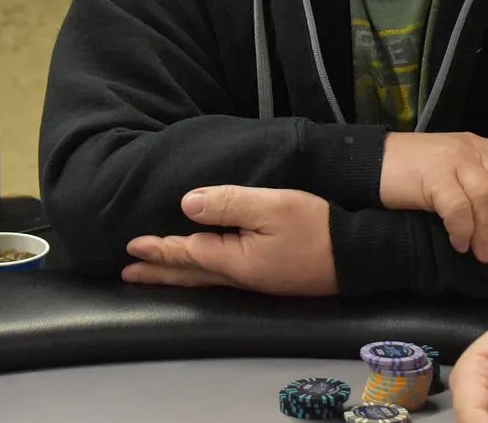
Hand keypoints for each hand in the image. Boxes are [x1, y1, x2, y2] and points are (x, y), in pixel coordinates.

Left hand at [123, 186, 337, 295]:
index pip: (188, 252)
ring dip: (176, 277)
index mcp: (235, 261)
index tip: (132, 246)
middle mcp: (240, 278)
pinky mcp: (269, 280)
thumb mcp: (272, 206)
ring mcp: (255, 283)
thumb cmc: (316, 228)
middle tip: (129, 273)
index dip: (160, 248)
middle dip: (159, 271)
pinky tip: (203, 274)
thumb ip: (229, 204)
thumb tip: (188, 204)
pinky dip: (200, 277)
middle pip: (190, 275)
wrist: (357, 255)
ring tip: (156, 276)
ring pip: (204, 281)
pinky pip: (221, 280)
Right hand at [379, 132, 487, 262]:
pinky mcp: (431, 177)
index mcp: (486, 148)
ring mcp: (453, 161)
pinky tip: (460, 243)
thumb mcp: (460, 167)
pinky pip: (457, 206)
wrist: (371, 160)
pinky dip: (463, 229)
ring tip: (485, 255)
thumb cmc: (419, 171)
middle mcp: (474, 151)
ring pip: (487, 195)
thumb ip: (486, 179)